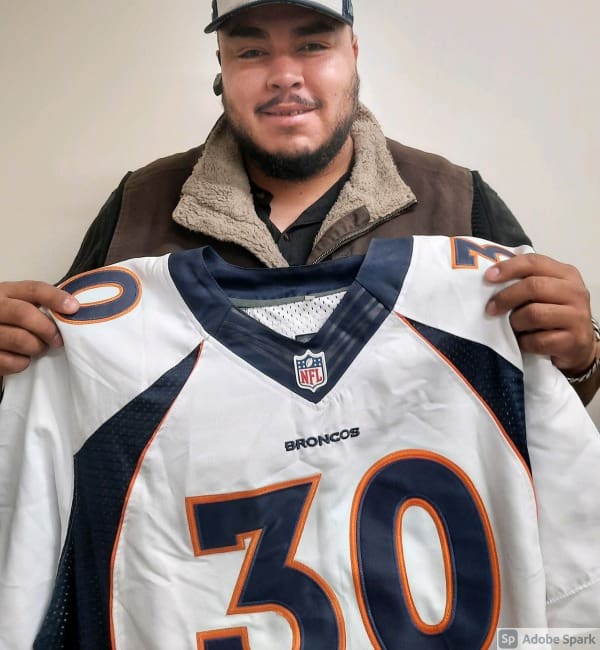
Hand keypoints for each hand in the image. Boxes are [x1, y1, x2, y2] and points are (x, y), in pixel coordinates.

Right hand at [0, 281, 78, 375]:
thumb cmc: (9, 322)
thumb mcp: (18, 304)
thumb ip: (39, 304)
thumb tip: (72, 309)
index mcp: (5, 292)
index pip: (33, 289)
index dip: (55, 298)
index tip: (73, 308)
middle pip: (24, 314)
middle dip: (48, 329)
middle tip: (58, 340)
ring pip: (20, 339)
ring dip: (38, 347)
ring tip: (40, 348)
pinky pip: (12, 361)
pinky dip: (23, 363)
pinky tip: (22, 358)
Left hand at [484, 253, 595, 374]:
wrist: (578, 344)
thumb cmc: (555, 314)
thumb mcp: (546, 292)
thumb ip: (526, 281)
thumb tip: (491, 278)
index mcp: (566, 274)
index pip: (534, 262)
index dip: (509, 268)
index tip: (488, 277)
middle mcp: (575, 292)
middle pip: (534, 287)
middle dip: (506, 297)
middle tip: (491, 308)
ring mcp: (576, 317)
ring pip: (534, 314)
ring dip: (515, 322)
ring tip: (512, 326)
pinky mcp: (573, 341)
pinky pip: (538, 341)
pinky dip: (523, 342)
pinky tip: (522, 341)